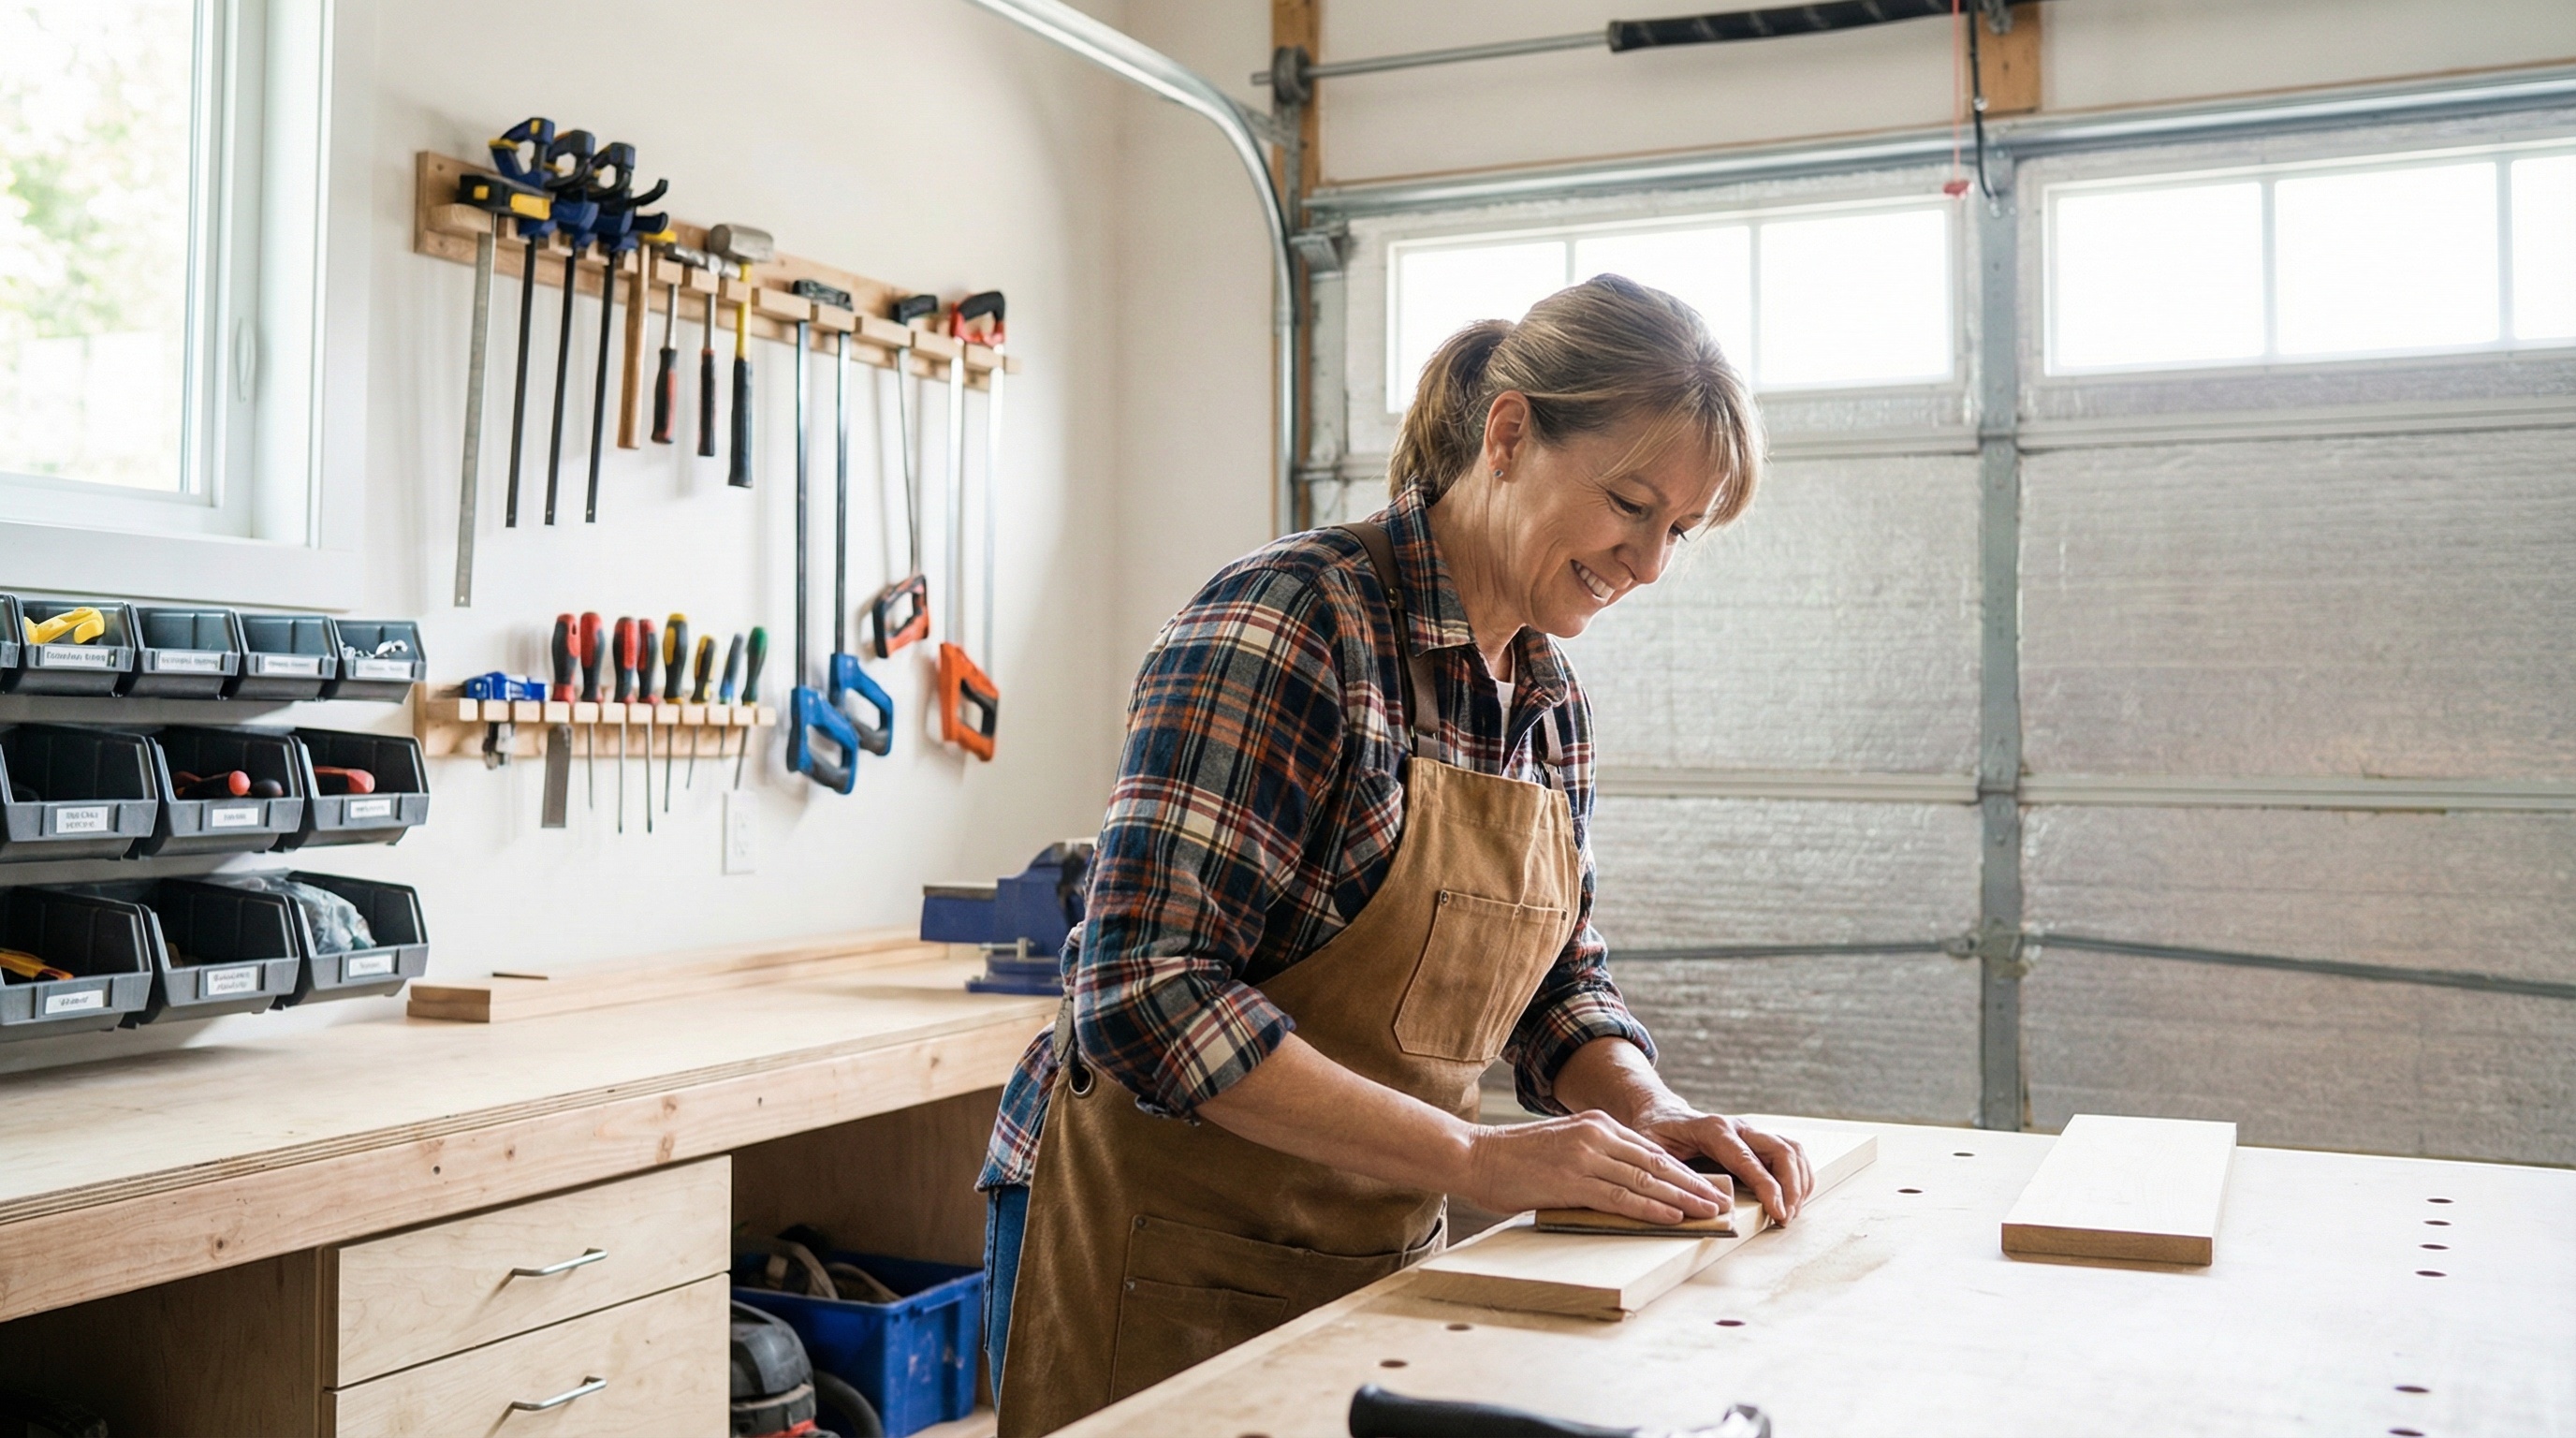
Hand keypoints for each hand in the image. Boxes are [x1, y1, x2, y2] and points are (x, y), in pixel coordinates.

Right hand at [1459, 1110, 1729, 1225]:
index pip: (1652, 1151)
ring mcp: (1586, 1156)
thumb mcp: (1563, 1147)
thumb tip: (1623, 1186)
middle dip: (1694, 1185)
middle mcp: (1597, 1135)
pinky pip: (1621, 1198)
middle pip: (1658, 1164)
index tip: (1708, 1186)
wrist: (1474, 1156)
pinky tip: (1673, 1217)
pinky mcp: (1572, 1180)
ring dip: (1684, 1199)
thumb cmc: (1514, 1160)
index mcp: (1597, 1124)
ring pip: (1646, 1181)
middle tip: (1723, 1202)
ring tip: (1710, 1212)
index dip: (1684, 1171)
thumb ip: (1594, 1159)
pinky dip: (1652, 1208)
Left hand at [1628, 1106, 1811, 1226]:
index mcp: (1712, 1130)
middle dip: (1791, 1186)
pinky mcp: (1756, 1140)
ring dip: (1799, 1182)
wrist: (1660, 1113)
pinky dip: (1799, 1175)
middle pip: (1781, 1150)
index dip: (1768, 1187)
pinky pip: (1789, 1152)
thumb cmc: (1654, 1133)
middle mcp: (1738, 1127)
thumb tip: (1691, 1201)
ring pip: (1790, 1149)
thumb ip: (1668, 1171)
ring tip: (1792, 1212)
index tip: (1778, 1212)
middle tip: (1787, 1217)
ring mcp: (1750, 1131)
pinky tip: (1794, 1197)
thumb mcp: (1649, 1150)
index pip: (1748, 1159)